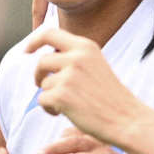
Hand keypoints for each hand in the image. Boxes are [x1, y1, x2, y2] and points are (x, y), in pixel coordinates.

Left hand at [24, 25, 151, 147]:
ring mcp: (68, 76)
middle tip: (41, 85)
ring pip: (43, 84)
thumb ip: (75, 58)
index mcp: (85, 47)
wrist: (127, 119)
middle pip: (41, 61)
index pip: (50, 33)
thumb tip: (46, 58)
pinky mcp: (62, 96)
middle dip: (38, 75)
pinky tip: (63, 114)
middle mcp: (76, 57)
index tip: (27, 50)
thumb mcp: (96, 66)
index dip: (33, 41)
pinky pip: (42, 100)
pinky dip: (49, 109)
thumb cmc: (111, 97)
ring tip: (66, 106)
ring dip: (50, 96)